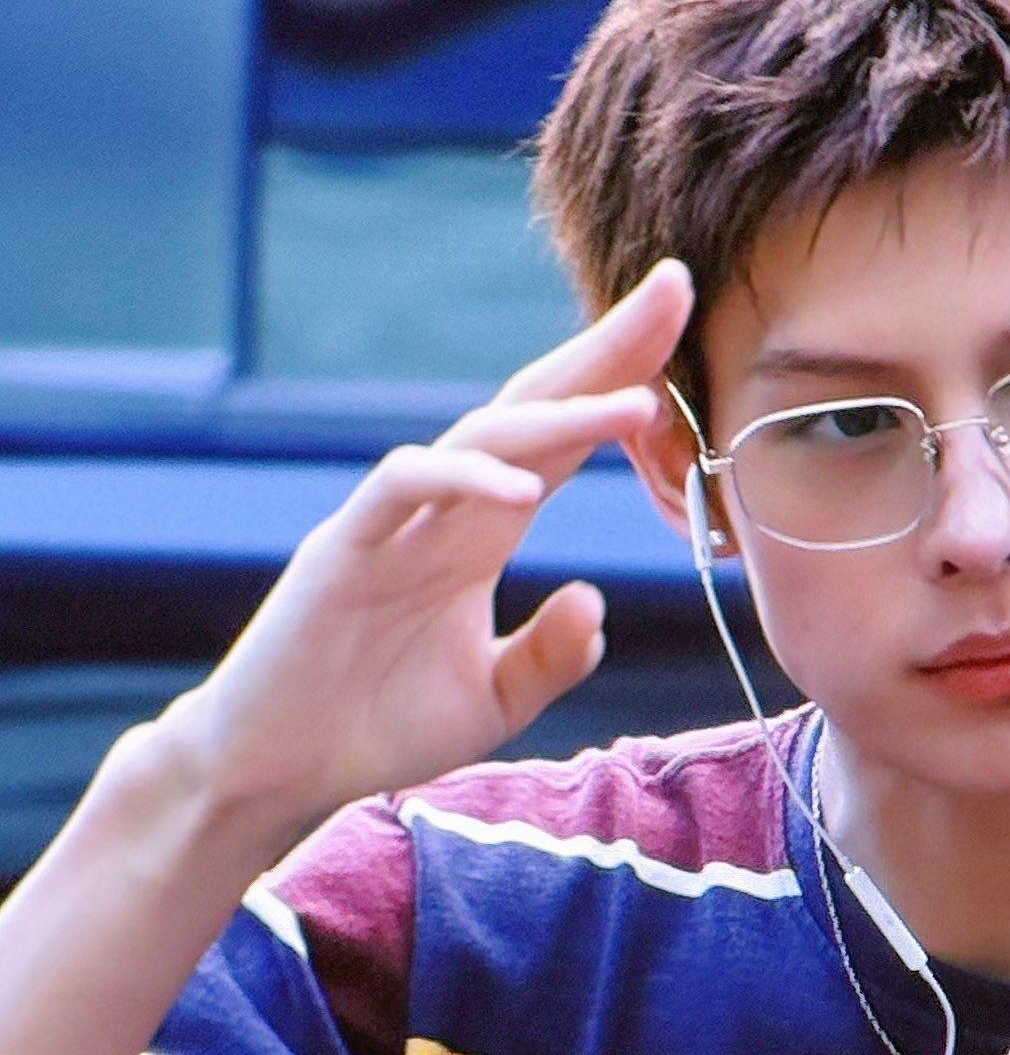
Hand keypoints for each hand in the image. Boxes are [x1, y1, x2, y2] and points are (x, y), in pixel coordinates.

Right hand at [157, 259, 695, 845]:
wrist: (278, 768)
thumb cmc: (375, 724)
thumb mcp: (492, 700)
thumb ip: (549, 655)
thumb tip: (593, 598)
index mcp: (479, 534)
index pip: (562, 440)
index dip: (619, 383)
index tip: (685, 326)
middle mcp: (442, 510)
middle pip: (531, 407)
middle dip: (603, 350)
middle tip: (675, 287)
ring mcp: (392, 522)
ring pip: (479, 437)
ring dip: (560, 416)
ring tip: (638, 403)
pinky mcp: (344, 548)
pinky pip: (403, 488)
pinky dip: (463, 479)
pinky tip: (524, 488)